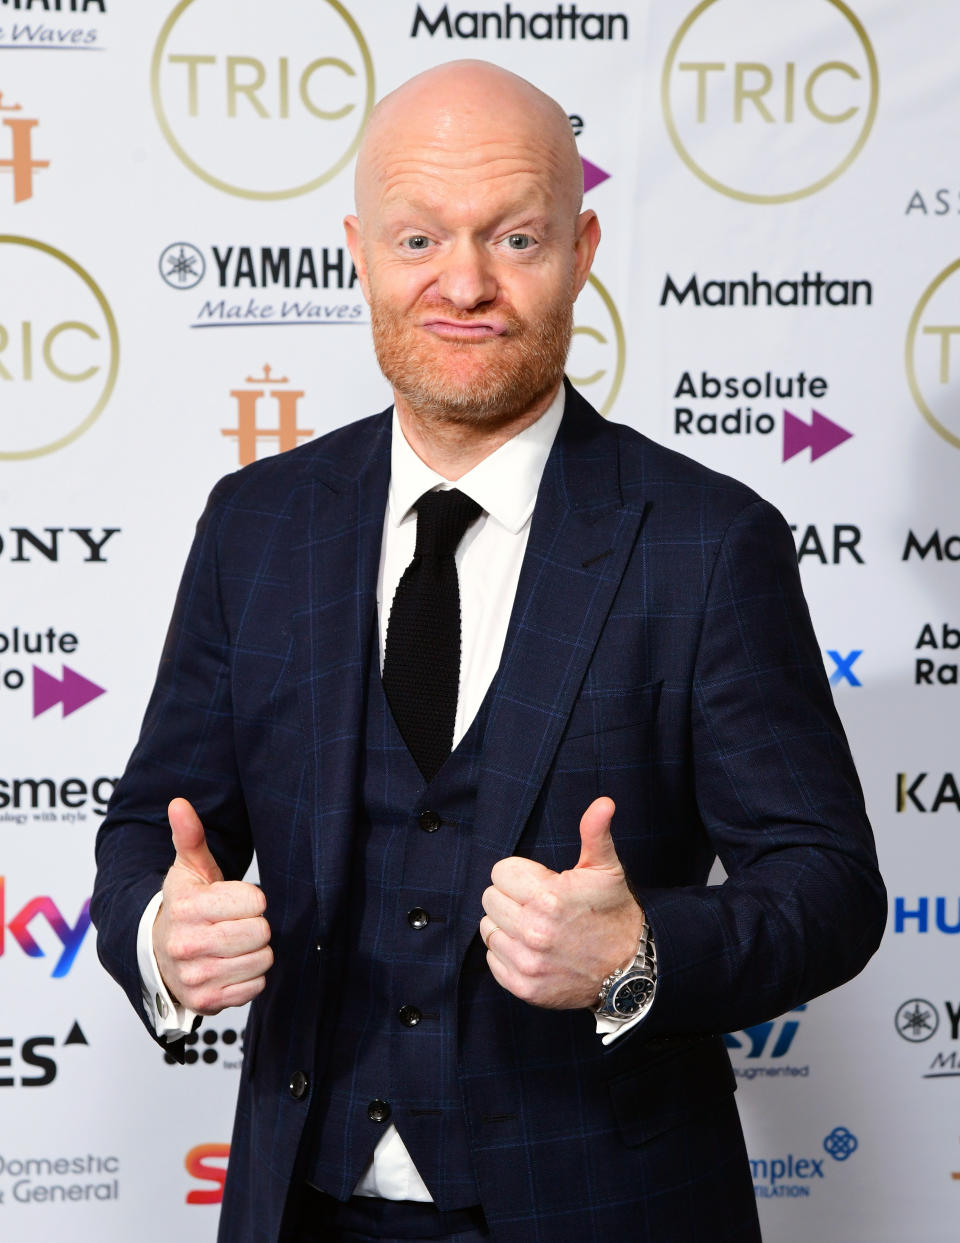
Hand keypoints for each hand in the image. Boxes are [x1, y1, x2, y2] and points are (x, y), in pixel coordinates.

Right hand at [153, 798, 272, 1013]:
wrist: (159, 952)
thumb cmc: (185, 905)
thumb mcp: (188, 869)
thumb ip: (190, 836)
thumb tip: (179, 803)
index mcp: (187, 908)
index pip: (255, 901)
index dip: (252, 899)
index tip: (236, 901)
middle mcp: (187, 945)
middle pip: (261, 932)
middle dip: (256, 925)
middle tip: (236, 923)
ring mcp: (196, 977)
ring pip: (262, 960)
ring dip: (256, 951)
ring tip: (235, 943)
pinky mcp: (207, 1002)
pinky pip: (255, 986)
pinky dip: (251, 977)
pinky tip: (232, 965)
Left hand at [479, 797, 643, 1009]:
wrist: (629, 967)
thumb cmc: (613, 912)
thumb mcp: (606, 868)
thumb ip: (595, 832)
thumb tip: (603, 802)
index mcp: (548, 897)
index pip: (500, 872)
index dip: (520, 874)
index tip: (540, 882)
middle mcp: (534, 931)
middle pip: (490, 899)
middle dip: (511, 897)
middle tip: (537, 904)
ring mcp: (528, 962)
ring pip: (488, 928)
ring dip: (506, 925)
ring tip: (534, 925)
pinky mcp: (525, 986)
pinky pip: (492, 959)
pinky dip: (506, 953)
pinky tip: (531, 948)